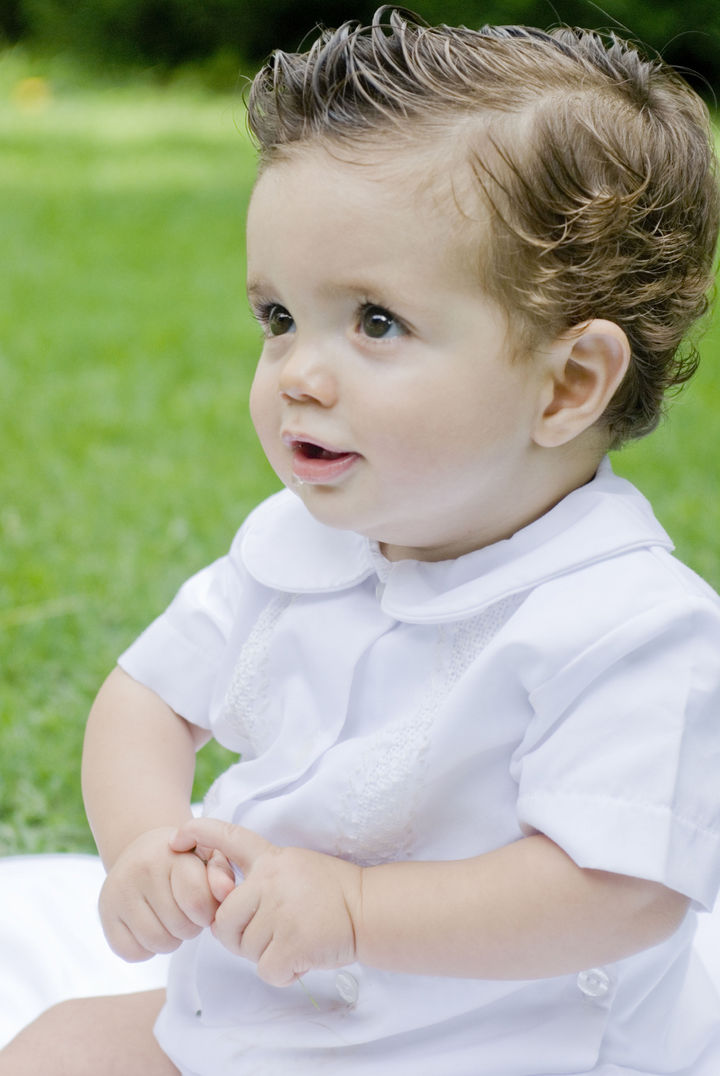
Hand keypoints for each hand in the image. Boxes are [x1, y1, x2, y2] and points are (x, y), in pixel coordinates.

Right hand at [99, 826, 234, 961]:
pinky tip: (150, 926)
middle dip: (191, 926)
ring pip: (158, 943)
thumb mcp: (209, 856)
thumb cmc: (186, 858)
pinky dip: (146, 949)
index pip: (197, 902)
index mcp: (171, 853)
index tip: (205, 905)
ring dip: (172, 940)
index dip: (207, 913)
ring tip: (171, 920)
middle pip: (180, 927)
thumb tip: (226, 892)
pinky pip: (132, 953)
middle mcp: (140, 869)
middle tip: (186, 912)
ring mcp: (118, 892)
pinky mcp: (105, 913)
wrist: (144, 850)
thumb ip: (222, 873)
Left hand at [170, 819, 362, 986]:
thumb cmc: (330, 892)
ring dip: (266, 955)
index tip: (176, 837)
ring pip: (245, 950)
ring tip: (295, 939)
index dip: (200, 833)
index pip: (229, 837)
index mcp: (271, 859)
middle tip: (271, 935)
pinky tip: (303, 956)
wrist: (368, 909)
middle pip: (223, 921)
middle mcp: (271, 880)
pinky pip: (266, 970)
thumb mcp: (293, 869)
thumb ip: (260, 882)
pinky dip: (283, 972)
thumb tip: (222, 910)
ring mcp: (281, 911)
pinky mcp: (292, 942)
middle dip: (238, 937)